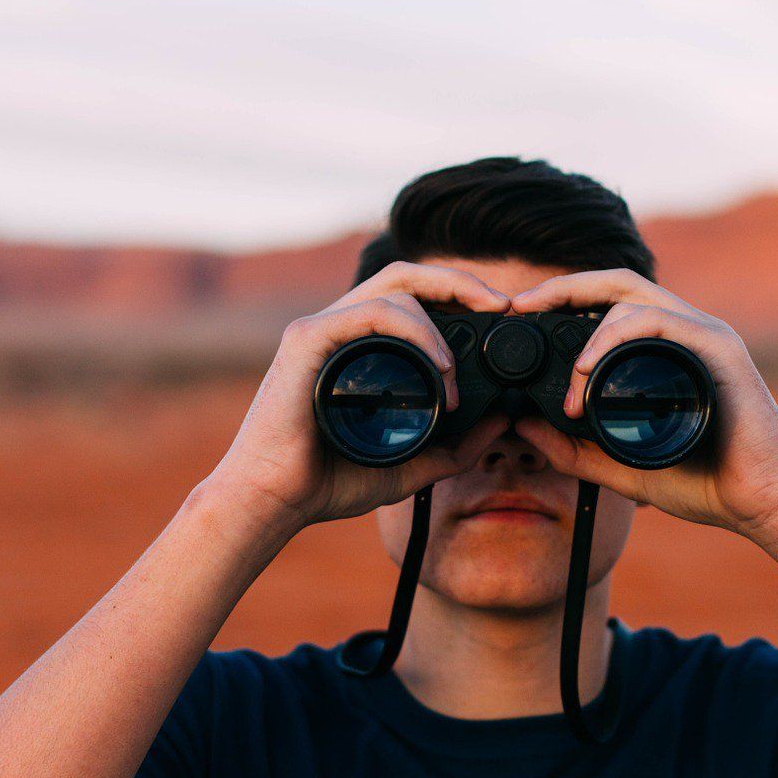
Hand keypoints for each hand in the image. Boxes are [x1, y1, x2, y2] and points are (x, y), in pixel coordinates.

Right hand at [202, 262, 511, 543]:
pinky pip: (370, 312)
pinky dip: (413, 330)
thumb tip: (502, 422)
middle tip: (501, 304)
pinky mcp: (306, 339)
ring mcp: (321, 328)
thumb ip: (455, 448)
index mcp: (360, 345)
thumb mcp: (410, 466)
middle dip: (460, 281)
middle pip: (406, 275)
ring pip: (394, 290)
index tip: (500, 315)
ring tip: (454, 373)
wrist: (275, 501)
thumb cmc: (328, 481)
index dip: (458, 294)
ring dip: (438, 325)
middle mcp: (340, 327)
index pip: (413, 297)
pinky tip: (437, 365)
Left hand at [510, 268, 777, 546]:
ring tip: (568, 376)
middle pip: (616, 283)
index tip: (521, 314)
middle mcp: (686, 331)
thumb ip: (574, 450)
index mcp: (666, 349)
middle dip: (563, 286)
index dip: (564, 299)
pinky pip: (659, 322)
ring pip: (633, 297)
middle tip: (521, 305)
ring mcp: (704, 334)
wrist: (765, 503)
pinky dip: (616, 337)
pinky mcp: (718, 348)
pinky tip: (590, 368)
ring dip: (587, 328)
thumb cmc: (708, 484)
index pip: (609, 303)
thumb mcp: (621, 468)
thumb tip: (524, 428)